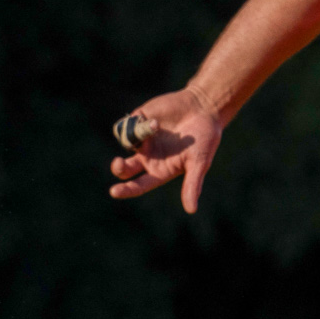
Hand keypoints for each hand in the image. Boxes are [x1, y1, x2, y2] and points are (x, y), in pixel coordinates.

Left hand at [108, 88, 225, 213]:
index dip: (126, 190)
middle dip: (118, 168)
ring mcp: (141, 139)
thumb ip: (192, 184)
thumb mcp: (200, 163)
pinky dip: (136, 124)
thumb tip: (191, 210)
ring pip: (125, 144)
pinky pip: (127, 126)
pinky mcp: (139, 121)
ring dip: (136, 136)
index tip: (114, 191)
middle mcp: (147, 157)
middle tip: (119, 163)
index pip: (139, 185)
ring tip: (157, 126)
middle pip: (124, 168)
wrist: (204, 108)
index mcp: (159, 170)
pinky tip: (153, 120)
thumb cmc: (205, 138)